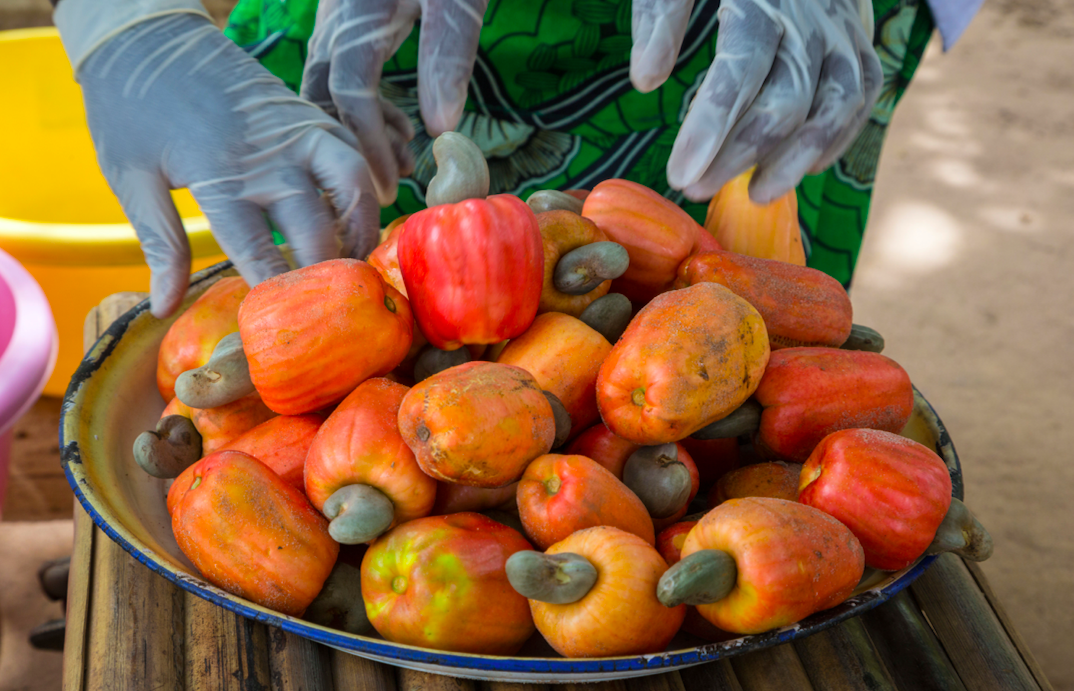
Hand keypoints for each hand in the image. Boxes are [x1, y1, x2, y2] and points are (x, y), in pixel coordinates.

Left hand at [66, 11, 379, 317]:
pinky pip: (352, 155)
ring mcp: (295, 130)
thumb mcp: (131, 180)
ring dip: (360, 227)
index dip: (276, 290)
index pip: (260, 249)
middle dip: (325, 271)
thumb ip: (160, 244)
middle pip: (316, 225)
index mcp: (219, 176)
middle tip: (330, 305)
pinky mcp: (307, 114)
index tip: (285, 323)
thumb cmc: (130, 110)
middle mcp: (268, 154)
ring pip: (352, 185)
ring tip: (354, 260)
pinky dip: (362, 187)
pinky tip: (356, 215)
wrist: (145, 36)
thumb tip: (166, 307)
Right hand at [301, 0, 488, 204]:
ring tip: (402, 162)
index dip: (367, 145)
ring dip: (359, 129)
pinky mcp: (349, 17)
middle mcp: (337, 20)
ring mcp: (338, 17)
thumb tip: (441, 129)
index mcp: (358, 17)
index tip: (389, 185)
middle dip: (353, 146)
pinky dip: (363, 106)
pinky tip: (402, 125)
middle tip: (387, 187)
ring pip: (329, 87)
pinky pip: (342, 71)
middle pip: (326, 97)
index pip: (350, 95)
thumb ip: (448, 56)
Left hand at [631, 0, 881, 202]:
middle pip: (786, 98)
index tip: (680, 173)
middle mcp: (811, 15)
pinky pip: (861, 94)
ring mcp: (843, 29)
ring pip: (835, 105)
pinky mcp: (860, 39)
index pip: (741, 66)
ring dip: (795, 158)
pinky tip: (802, 168)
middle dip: (739, 153)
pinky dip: (836, 135)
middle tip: (694, 189)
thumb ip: (661, 17)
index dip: (712, 124)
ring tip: (755, 194)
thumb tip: (644, 81)